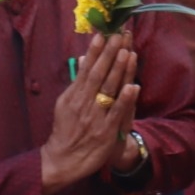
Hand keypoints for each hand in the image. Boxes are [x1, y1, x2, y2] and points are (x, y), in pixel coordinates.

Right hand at [40, 34, 138, 194]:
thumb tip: (82, 59)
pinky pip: (116, 113)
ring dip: (118, 70)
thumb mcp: (65, 104)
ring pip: (108, 90)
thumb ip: (76, 82)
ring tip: (126, 51)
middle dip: (109, 54)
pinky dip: (124, 99)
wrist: (62, 160)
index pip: (86, 69)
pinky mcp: (105, 131)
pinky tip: (132, 86)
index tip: (102, 34)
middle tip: (119, 35)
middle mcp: (83, 103)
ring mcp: (95, 117)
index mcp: (74, 96)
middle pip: (98, 75)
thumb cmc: (65, 130)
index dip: (95, 51)